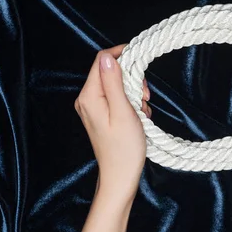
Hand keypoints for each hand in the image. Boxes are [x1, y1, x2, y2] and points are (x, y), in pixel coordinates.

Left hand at [74, 45, 151, 199]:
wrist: (120, 176)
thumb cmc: (124, 148)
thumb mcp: (123, 111)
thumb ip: (113, 82)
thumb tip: (108, 56)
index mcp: (89, 96)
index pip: (102, 60)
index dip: (123, 55)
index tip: (141, 61)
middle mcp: (86, 99)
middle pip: (110, 71)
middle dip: (132, 78)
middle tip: (145, 96)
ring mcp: (92, 107)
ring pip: (116, 84)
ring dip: (134, 92)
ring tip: (142, 109)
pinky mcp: (100, 114)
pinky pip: (116, 97)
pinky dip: (130, 102)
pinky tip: (138, 115)